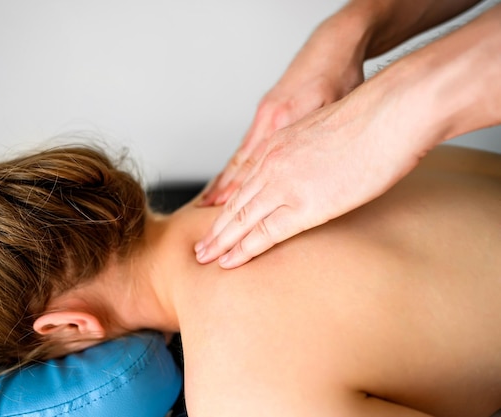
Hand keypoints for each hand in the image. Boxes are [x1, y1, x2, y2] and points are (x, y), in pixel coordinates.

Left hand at [195, 87, 428, 267]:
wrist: (388, 113)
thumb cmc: (372, 119)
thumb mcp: (325, 130)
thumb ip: (310, 151)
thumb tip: (316, 169)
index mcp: (278, 144)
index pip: (244, 181)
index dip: (228, 204)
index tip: (216, 220)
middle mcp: (273, 164)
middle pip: (236, 202)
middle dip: (216, 228)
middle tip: (200, 248)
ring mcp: (284, 184)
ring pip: (242, 219)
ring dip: (221, 242)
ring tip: (205, 259)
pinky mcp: (303, 205)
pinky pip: (265, 233)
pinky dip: (244, 249)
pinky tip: (231, 261)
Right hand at [199, 15, 365, 206]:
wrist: (332, 46)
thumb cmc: (338, 76)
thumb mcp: (334, 109)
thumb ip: (316, 140)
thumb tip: (308, 172)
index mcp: (282, 121)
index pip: (253, 167)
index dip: (238, 194)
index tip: (224, 216)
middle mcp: (268, 122)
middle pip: (241, 166)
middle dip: (224, 195)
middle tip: (209, 217)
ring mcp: (265, 118)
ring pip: (241, 157)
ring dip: (225, 182)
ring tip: (209, 203)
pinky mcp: (268, 114)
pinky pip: (247, 146)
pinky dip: (236, 165)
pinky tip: (228, 178)